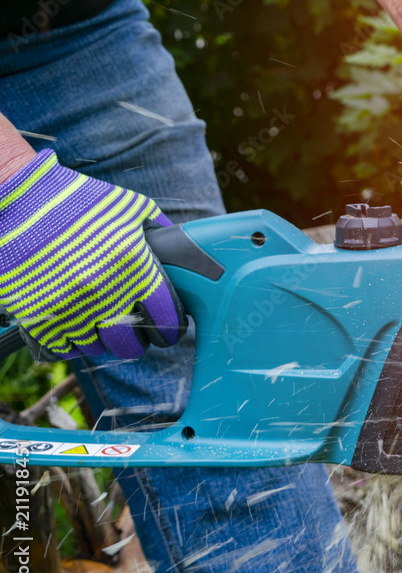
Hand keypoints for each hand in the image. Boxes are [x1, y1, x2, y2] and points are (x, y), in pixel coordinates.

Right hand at [0, 149, 185, 359]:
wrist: (15, 198)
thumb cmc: (76, 200)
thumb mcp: (130, 208)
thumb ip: (162, 233)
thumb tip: (189, 256)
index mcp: (133, 265)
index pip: (167, 319)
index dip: (171, 327)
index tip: (169, 328)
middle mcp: (104, 291)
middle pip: (134, 344)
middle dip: (139, 339)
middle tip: (136, 328)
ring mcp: (69, 307)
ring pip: (99, 348)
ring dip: (104, 338)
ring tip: (101, 319)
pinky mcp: (38, 317)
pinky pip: (66, 349)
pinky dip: (72, 341)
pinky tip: (75, 322)